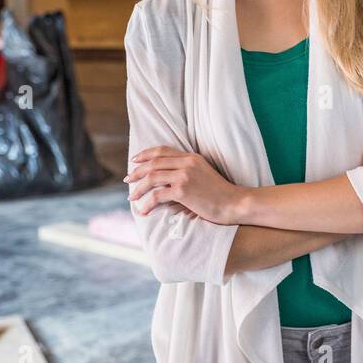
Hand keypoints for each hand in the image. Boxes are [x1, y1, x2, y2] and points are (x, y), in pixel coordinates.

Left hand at [127, 147, 242, 223]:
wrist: (234, 203)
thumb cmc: (220, 193)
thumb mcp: (203, 174)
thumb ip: (187, 171)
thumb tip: (166, 179)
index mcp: (191, 157)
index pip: (163, 151)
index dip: (145, 154)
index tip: (134, 161)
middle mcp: (187, 163)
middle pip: (153, 163)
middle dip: (137, 171)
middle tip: (128, 180)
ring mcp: (184, 176)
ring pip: (152, 177)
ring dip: (138, 188)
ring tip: (132, 196)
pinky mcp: (183, 191)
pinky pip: (157, 195)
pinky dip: (147, 203)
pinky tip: (143, 211)